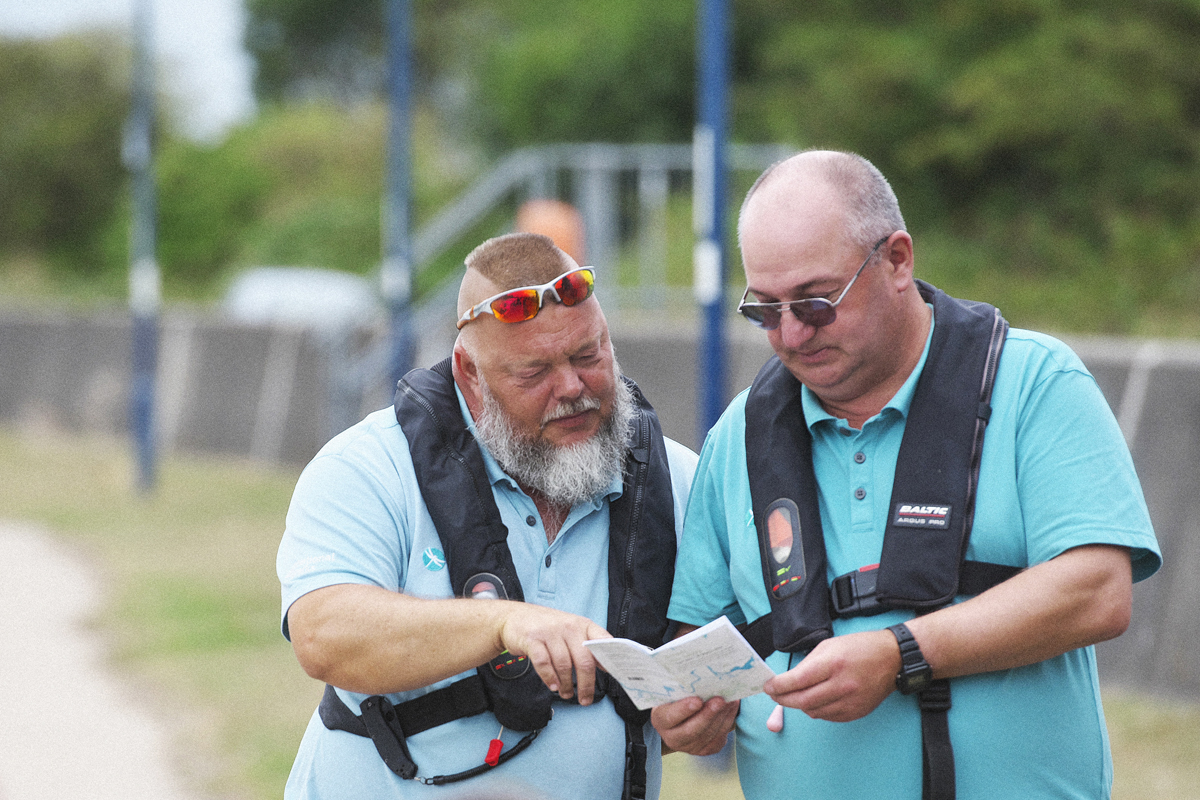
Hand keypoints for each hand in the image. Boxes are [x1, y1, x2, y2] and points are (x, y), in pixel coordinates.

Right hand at [498, 603, 610, 703]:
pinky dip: (549, 678)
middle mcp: (568, 627)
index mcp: (582, 625)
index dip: (611, 658)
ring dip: (566, 685)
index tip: (615, 675)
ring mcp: (550, 632)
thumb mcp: (570, 630)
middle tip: (585, 699)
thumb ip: (586, 645)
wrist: (513, 617)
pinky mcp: (532, 639)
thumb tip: (605, 665)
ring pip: (564, 665)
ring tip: (566, 693)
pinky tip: (553, 686)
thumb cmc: (546, 628)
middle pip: (584, 660)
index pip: (602, 640)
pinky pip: (544, 663)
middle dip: (586, 685)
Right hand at [651, 696, 738, 754]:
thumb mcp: (672, 692)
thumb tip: (700, 679)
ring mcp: (690, 747)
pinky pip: (719, 739)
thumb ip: (681, 688)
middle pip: (691, 730)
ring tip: (731, 700)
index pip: (670, 717)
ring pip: (708, 735)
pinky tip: (732, 708)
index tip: (697, 700)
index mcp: (660, 720)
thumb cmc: (676, 697)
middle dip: (708, 715)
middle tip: (720, 700)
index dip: (683, 710)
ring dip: (722, 717)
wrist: (681, 715)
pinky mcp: (705, 750)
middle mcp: (673, 738)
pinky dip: (727, 721)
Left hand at [763, 629, 898, 721]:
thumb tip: (788, 680)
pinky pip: (827, 717)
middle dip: (782, 699)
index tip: (768, 686)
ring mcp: (850, 701)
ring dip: (799, 705)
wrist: (892, 658)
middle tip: (774, 695)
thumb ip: (807, 664)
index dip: (778, 686)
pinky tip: (814, 700)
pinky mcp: (856, 712)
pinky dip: (816, 710)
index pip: (797, 681)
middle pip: (802, 700)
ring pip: (812, 711)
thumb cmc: (859, 647)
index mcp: (832, 664)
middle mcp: (841, 685)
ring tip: (795, 695)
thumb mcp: (829, 645)